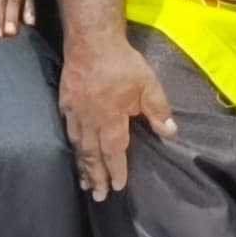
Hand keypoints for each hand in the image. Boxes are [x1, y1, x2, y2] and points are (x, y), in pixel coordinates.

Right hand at [58, 32, 175, 198]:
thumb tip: (170, 133)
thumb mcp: (149, 84)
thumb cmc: (123, 63)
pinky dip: (73, 147)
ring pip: (78, 146)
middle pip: (92, 155)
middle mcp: (90, 120)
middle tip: (98, 196)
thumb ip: (159, 111)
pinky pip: (68, 132)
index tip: (118, 187)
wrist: (91, 40)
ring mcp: (75, 113)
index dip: (116, 171)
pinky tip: (75, 153)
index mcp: (111, 118)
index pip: (114, 151)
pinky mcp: (65, 104)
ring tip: (85, 183)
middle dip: (96, 177)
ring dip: (83, 167)